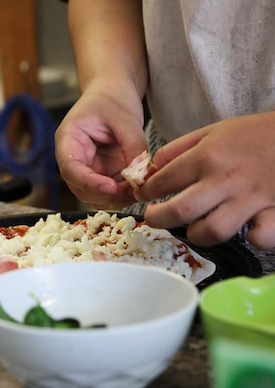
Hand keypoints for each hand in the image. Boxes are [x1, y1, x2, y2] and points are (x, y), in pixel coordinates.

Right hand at [55, 80, 146, 208]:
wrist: (113, 92)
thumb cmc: (113, 98)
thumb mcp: (126, 118)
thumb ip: (133, 146)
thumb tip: (141, 175)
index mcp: (69, 138)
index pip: (71, 168)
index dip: (88, 182)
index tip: (111, 187)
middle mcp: (73, 157)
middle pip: (80, 187)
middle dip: (105, 195)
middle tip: (133, 191)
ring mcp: (87, 167)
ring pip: (93, 194)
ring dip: (115, 199)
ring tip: (139, 189)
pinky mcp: (101, 173)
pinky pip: (108, 192)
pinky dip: (122, 195)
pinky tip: (138, 186)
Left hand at [136, 112, 274, 248]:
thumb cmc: (256, 134)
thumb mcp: (214, 131)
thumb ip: (178, 149)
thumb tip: (148, 168)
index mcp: (208, 155)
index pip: (162, 181)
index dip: (145, 192)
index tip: (143, 195)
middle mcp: (226, 178)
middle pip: (179, 211)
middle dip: (157, 219)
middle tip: (153, 217)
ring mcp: (253, 198)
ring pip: (212, 230)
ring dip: (197, 234)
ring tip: (193, 227)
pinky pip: (260, 237)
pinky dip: (252, 238)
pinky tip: (246, 230)